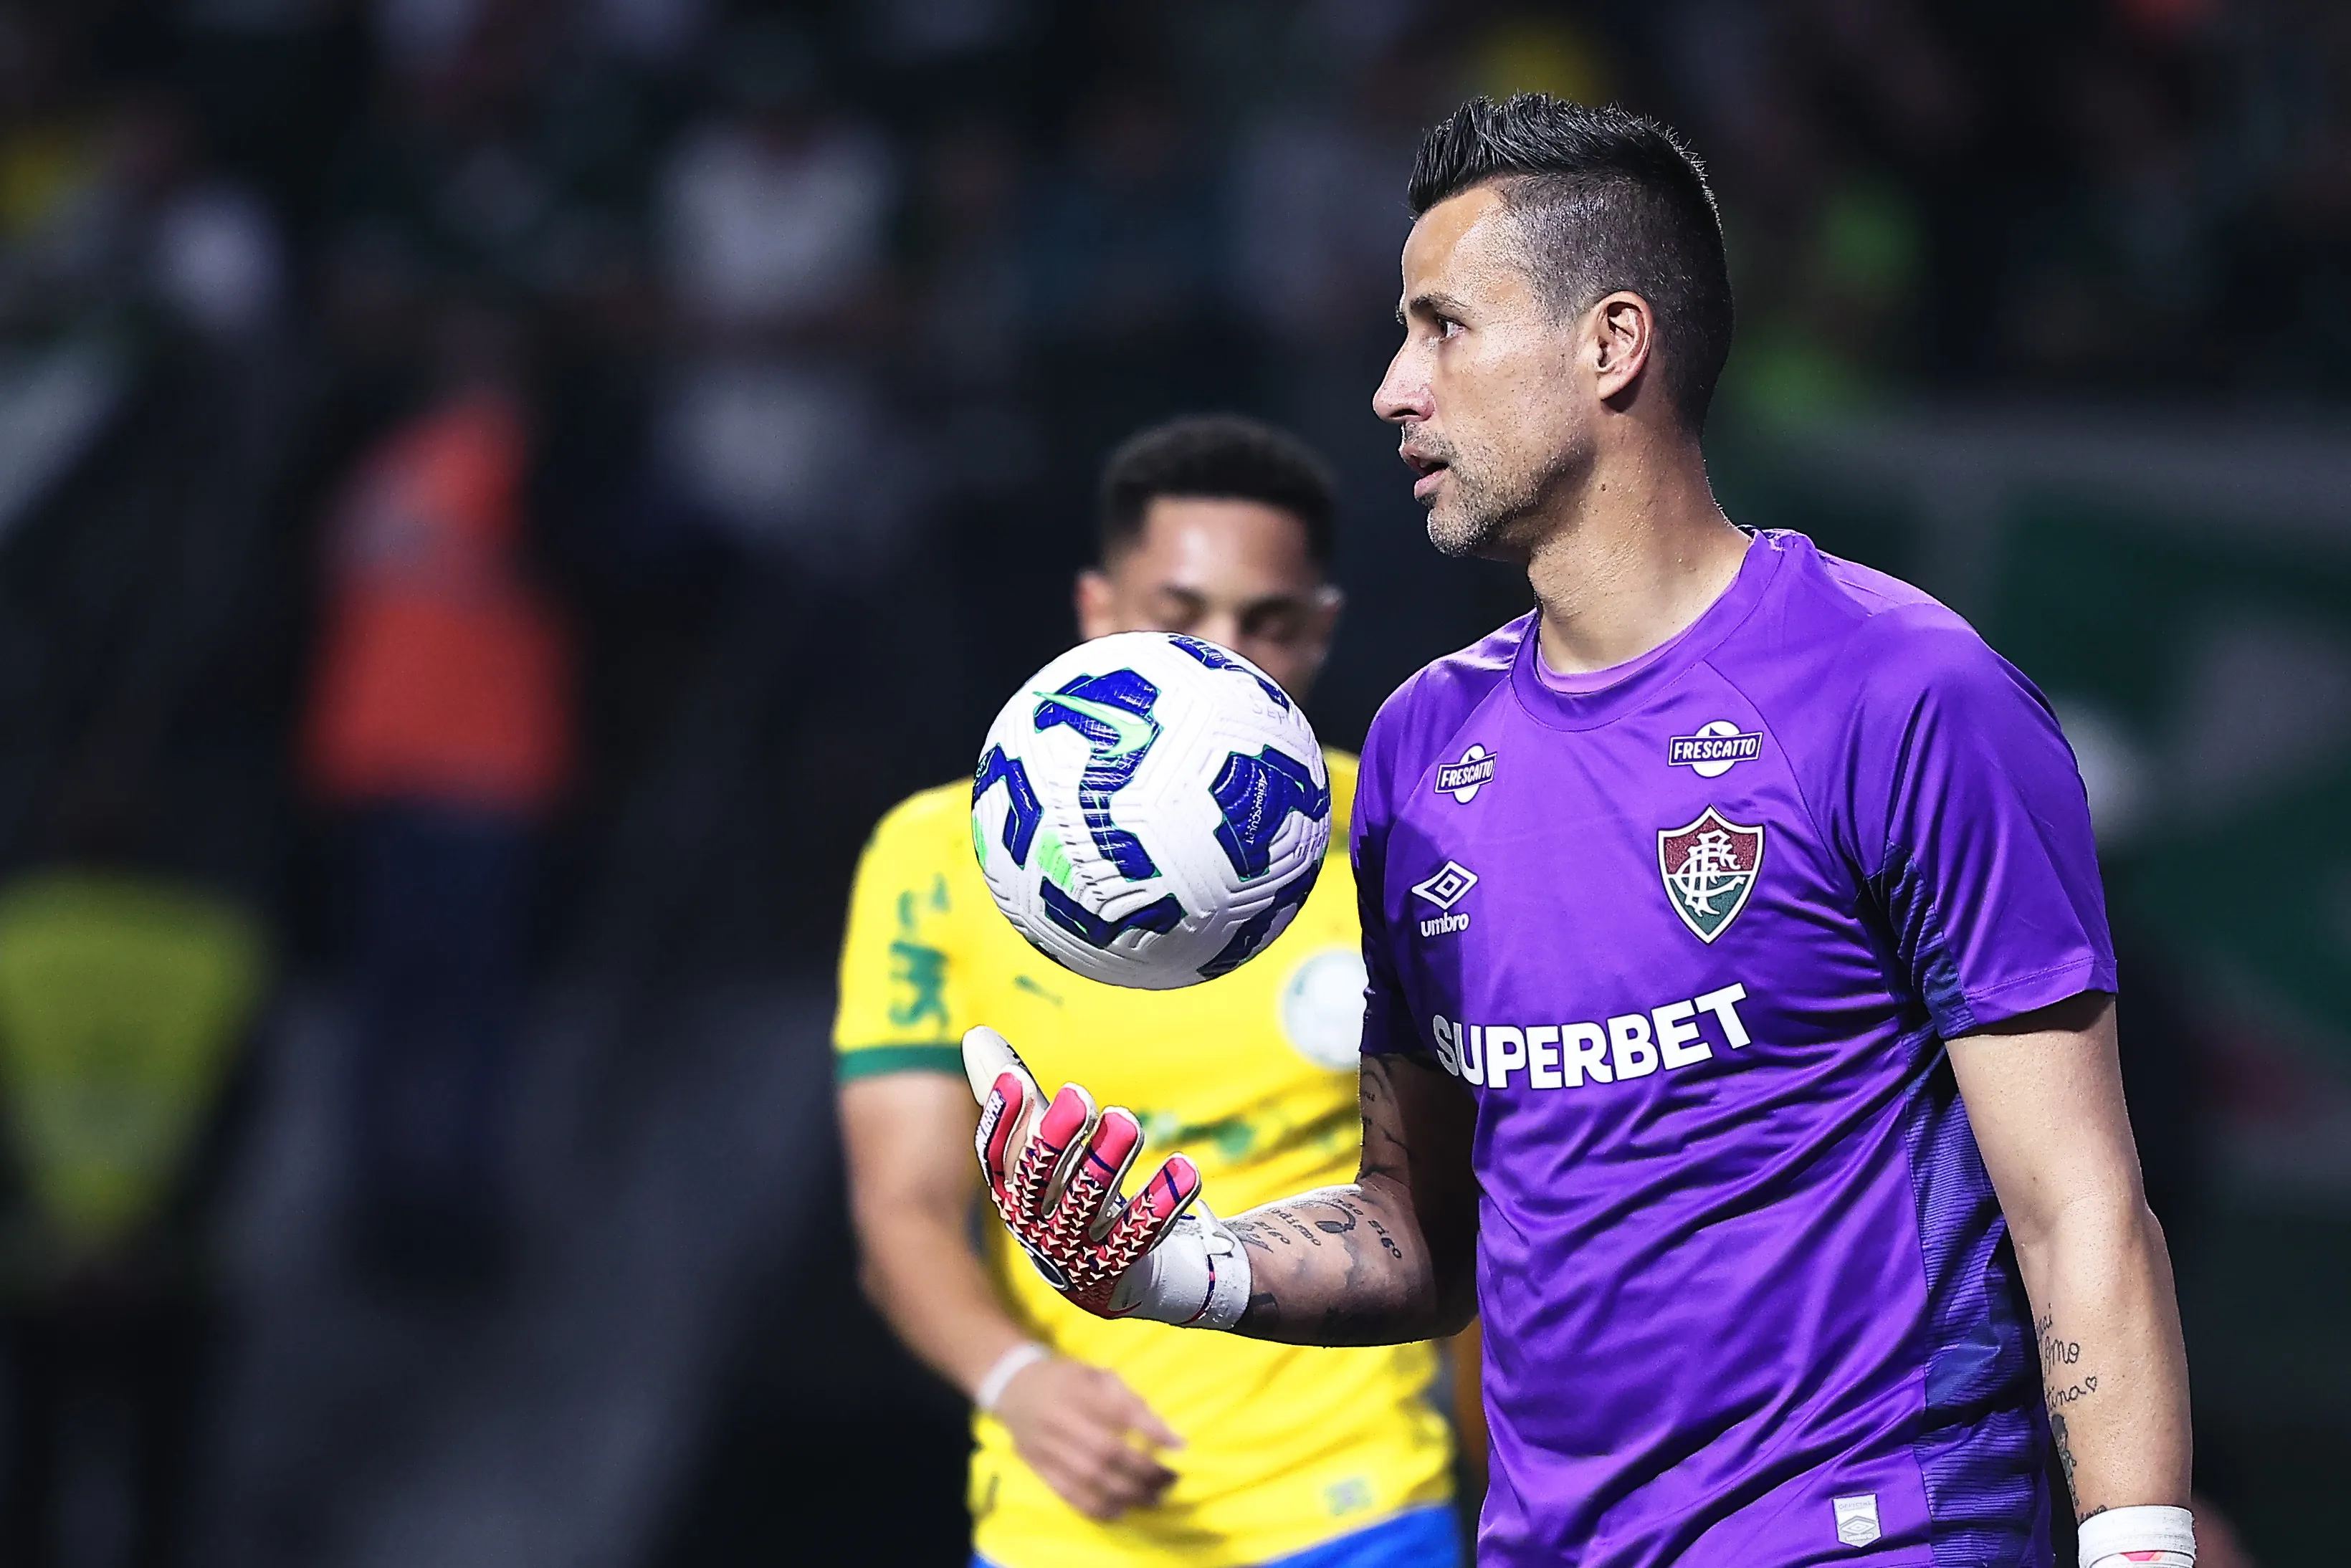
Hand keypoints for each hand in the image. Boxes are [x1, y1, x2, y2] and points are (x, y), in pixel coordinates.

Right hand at [962, 1026, 1249, 1327]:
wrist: (1112, 1276)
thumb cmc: (1068, 1195)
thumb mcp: (1042, 1149)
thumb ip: (1018, 1096)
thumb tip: (977, 1035)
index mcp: (1012, 1194)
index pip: (996, 1157)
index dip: (1002, 1120)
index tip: (1017, 1079)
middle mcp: (1035, 1226)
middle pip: (1038, 1182)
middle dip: (1057, 1138)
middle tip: (1081, 1095)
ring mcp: (1076, 1252)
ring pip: (1088, 1205)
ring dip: (1108, 1161)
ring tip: (1127, 1122)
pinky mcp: (1119, 1267)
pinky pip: (1142, 1233)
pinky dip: (1164, 1200)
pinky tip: (1186, 1168)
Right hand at [991, 1354, 1183, 1520]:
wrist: (1014, 1386)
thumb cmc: (1065, 1379)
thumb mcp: (1096, 1373)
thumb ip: (1126, 1397)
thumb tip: (1161, 1430)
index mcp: (1078, 1391)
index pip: (1120, 1413)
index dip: (1151, 1430)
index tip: (1179, 1445)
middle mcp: (1061, 1420)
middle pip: (1106, 1452)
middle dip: (1143, 1470)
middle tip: (1169, 1480)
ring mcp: (1047, 1447)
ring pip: (1089, 1478)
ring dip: (1126, 1493)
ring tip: (1152, 1498)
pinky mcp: (1038, 1467)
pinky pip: (1067, 1493)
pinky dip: (1096, 1507)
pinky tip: (1119, 1510)